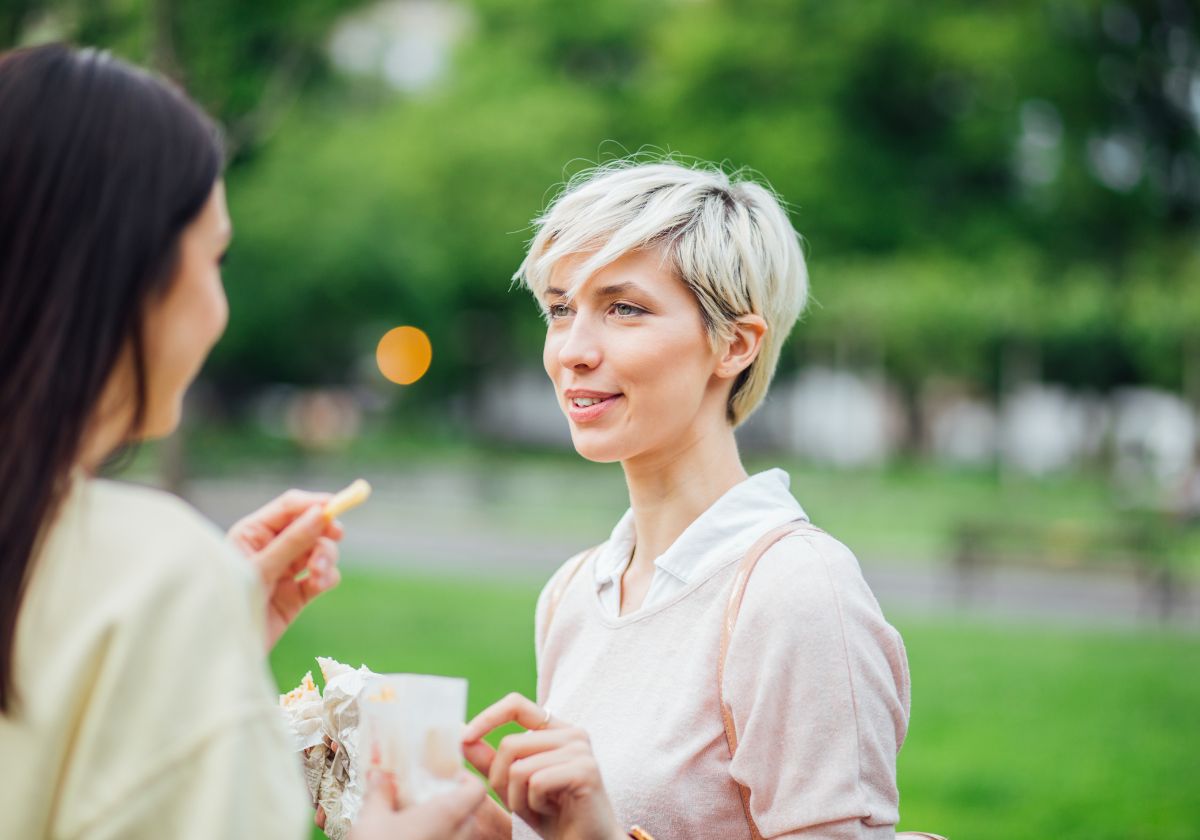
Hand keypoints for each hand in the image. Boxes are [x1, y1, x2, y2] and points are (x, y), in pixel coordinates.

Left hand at [227, 489, 343, 648]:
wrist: (221, 649)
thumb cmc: (228, 602)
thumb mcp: (258, 569)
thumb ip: (291, 542)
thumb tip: (319, 514)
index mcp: (252, 534)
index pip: (289, 508)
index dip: (313, 503)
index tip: (336, 506)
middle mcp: (270, 549)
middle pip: (310, 527)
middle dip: (323, 534)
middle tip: (336, 536)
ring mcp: (285, 573)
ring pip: (320, 551)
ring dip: (326, 557)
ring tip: (318, 573)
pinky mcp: (296, 596)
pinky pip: (323, 577)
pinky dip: (327, 577)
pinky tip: (320, 584)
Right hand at [344, 770, 485, 839]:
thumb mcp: (371, 819)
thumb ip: (380, 793)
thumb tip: (379, 776)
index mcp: (448, 814)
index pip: (477, 789)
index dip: (464, 778)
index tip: (443, 776)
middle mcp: (458, 835)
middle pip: (468, 812)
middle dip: (450, 802)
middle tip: (423, 797)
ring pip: (458, 834)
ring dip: (442, 825)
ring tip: (413, 821)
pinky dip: (436, 839)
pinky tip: (411, 838)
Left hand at [462, 693, 623, 839]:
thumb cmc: (552, 816)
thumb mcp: (513, 786)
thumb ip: (490, 760)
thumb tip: (460, 733)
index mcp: (556, 730)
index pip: (516, 704)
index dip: (487, 717)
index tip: (464, 738)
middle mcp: (572, 733)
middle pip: (510, 744)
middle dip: (502, 781)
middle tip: (521, 803)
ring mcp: (581, 750)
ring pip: (520, 767)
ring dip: (519, 798)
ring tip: (540, 808)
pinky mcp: (586, 770)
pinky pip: (536, 782)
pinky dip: (534, 805)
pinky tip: (552, 811)